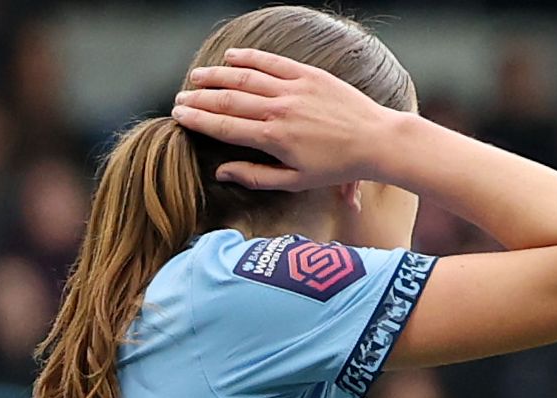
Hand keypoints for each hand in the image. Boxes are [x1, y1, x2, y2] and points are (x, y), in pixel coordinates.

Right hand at [172, 48, 406, 191]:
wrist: (377, 141)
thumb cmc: (339, 166)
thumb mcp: (297, 180)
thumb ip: (257, 176)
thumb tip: (221, 172)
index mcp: (274, 138)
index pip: (224, 126)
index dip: (198, 120)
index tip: (179, 116)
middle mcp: (279, 110)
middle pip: (227, 100)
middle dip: (199, 99)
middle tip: (180, 99)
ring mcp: (293, 89)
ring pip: (244, 77)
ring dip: (216, 76)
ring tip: (197, 78)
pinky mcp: (308, 75)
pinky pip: (271, 62)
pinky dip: (248, 58)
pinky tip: (231, 58)